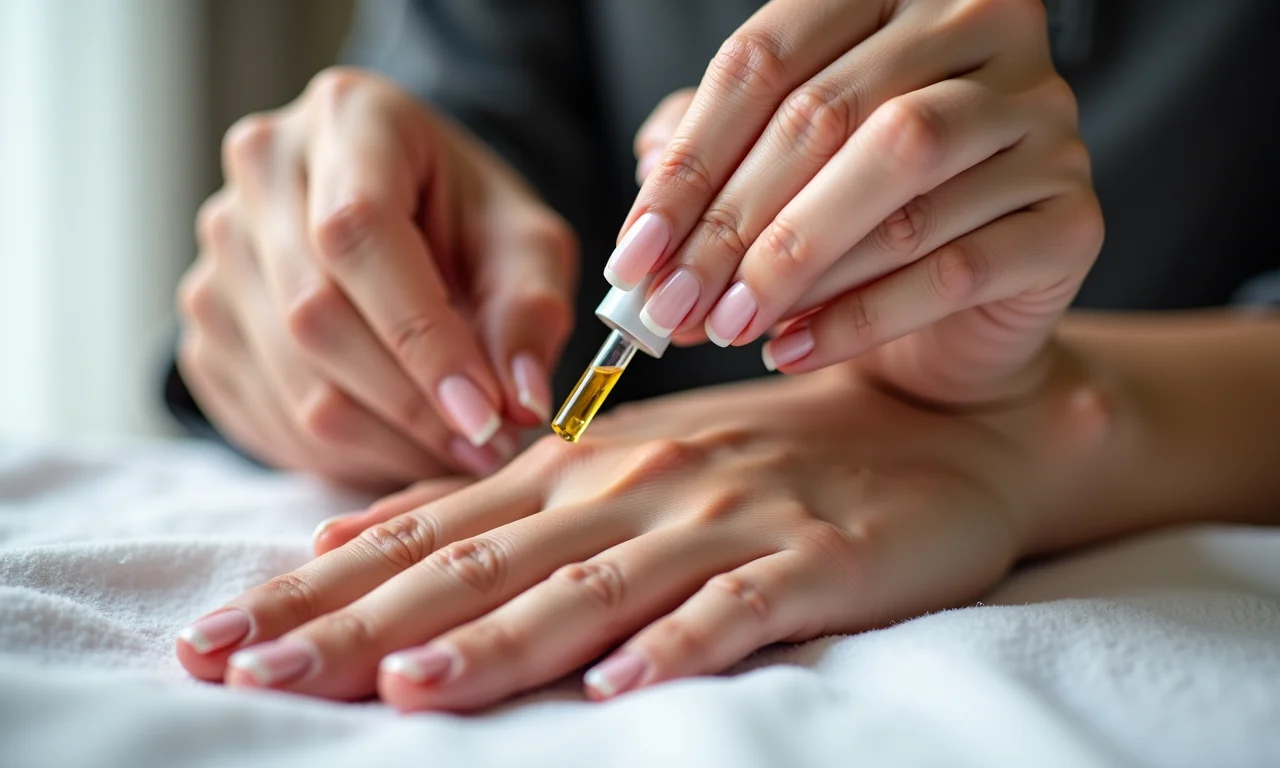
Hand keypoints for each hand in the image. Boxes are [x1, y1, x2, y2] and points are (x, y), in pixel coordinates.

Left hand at [175, 347, 1103, 710]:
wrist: (925, 432)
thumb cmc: (761, 456)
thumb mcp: (614, 467)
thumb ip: (491, 506)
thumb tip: (350, 537)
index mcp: (578, 470)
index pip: (429, 534)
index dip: (321, 586)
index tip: (222, 634)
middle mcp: (634, 488)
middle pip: (481, 565)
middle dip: (361, 622)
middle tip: (251, 670)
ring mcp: (723, 521)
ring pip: (593, 586)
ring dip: (501, 639)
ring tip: (408, 686)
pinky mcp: (810, 559)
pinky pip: (737, 610)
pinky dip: (678, 643)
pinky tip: (622, 684)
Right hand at [177, 68, 576, 486]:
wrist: (407, 217)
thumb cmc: (470, 222)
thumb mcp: (527, 245)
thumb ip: (531, 311)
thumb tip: (521, 399)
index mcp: (350, 118)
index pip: (359, 234)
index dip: (423, 339)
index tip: (486, 413)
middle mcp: (262, 172)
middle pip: (315, 316)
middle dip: (412, 406)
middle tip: (489, 448)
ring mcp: (218, 251)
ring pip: (291, 382)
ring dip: (385, 444)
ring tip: (457, 452)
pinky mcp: (205, 327)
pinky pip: (266, 416)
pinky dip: (343, 457)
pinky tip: (402, 447)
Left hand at [612, 0, 1102, 402]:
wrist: (965, 318)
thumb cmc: (858, 225)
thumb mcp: (776, 175)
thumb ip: (714, 163)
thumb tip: (645, 218)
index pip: (766, 60)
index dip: (688, 164)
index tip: (633, 253)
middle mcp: (983, 30)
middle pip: (828, 115)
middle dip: (731, 224)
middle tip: (671, 304)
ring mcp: (1042, 119)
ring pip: (896, 178)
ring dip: (791, 265)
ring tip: (724, 326)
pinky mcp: (1073, 216)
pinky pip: (953, 264)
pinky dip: (860, 316)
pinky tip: (791, 349)